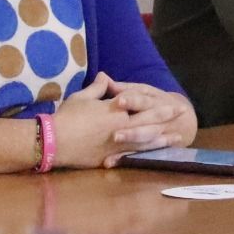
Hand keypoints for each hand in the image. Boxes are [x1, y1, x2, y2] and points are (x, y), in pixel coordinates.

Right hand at [52, 73, 194, 168]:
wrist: (51, 141)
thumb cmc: (66, 117)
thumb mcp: (81, 98)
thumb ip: (97, 88)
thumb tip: (105, 76)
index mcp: (114, 110)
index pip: (139, 104)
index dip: (157, 103)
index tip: (171, 102)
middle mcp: (120, 126)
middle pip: (149, 121)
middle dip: (166, 117)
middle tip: (182, 114)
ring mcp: (117, 144)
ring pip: (146, 140)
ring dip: (163, 138)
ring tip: (177, 136)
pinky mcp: (110, 158)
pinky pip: (132, 155)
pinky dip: (146, 154)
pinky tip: (156, 154)